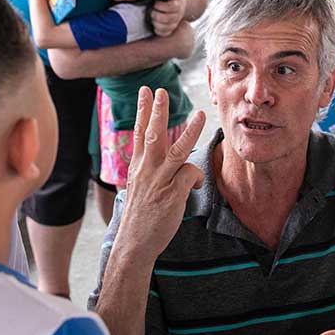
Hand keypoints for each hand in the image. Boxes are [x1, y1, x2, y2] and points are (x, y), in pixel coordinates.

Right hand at [118, 88, 205, 261]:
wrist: (134, 243)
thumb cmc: (141, 217)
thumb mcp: (139, 188)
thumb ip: (150, 171)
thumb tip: (169, 163)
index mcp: (138, 167)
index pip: (139, 132)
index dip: (144, 111)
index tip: (147, 92)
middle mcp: (147, 170)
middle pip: (153, 134)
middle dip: (158, 111)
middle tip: (162, 90)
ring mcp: (159, 181)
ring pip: (176, 150)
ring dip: (189, 131)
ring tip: (199, 115)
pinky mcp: (171, 194)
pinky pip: (190, 175)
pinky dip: (198, 177)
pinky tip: (196, 186)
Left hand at [150, 0, 185, 36]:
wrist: (180, 4)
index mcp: (178, 3)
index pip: (172, 7)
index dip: (161, 6)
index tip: (155, 3)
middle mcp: (178, 14)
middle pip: (168, 18)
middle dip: (156, 15)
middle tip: (152, 10)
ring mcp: (175, 23)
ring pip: (166, 27)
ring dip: (156, 23)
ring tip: (152, 17)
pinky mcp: (171, 29)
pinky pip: (165, 33)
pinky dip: (158, 30)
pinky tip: (155, 24)